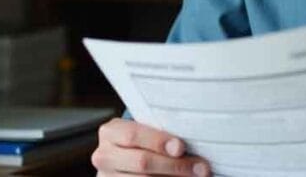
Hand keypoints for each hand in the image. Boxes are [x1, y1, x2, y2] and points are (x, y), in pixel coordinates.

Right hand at [91, 117, 210, 175]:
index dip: (158, 141)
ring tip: (195, 176)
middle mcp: (104, 156)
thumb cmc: (141, 143)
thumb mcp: (143, 133)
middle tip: (201, 168)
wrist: (122, 161)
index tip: (181, 147)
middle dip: (175, 166)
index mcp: (110, 133)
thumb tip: (194, 143)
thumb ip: (159, 135)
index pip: (133, 135)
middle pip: (142, 162)